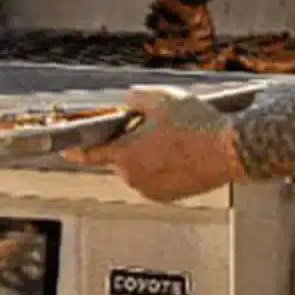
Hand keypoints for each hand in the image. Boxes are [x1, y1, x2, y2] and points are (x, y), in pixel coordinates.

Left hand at [62, 86, 246, 202]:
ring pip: (140, 167)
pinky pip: (156, 178)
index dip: (76, 147)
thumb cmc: (195, 125)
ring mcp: (151, 189)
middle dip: (130, 141)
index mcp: (124, 154)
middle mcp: (133, 177)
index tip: (65, 148)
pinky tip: (182, 150)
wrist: (228, 151)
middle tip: (154, 125)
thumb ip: (135, 97)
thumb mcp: (160, 98)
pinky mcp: (169, 196)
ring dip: (148, 154)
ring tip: (175, 137)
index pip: (90, 152)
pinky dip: (163, 166)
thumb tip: (129, 101)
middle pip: (120, 156)